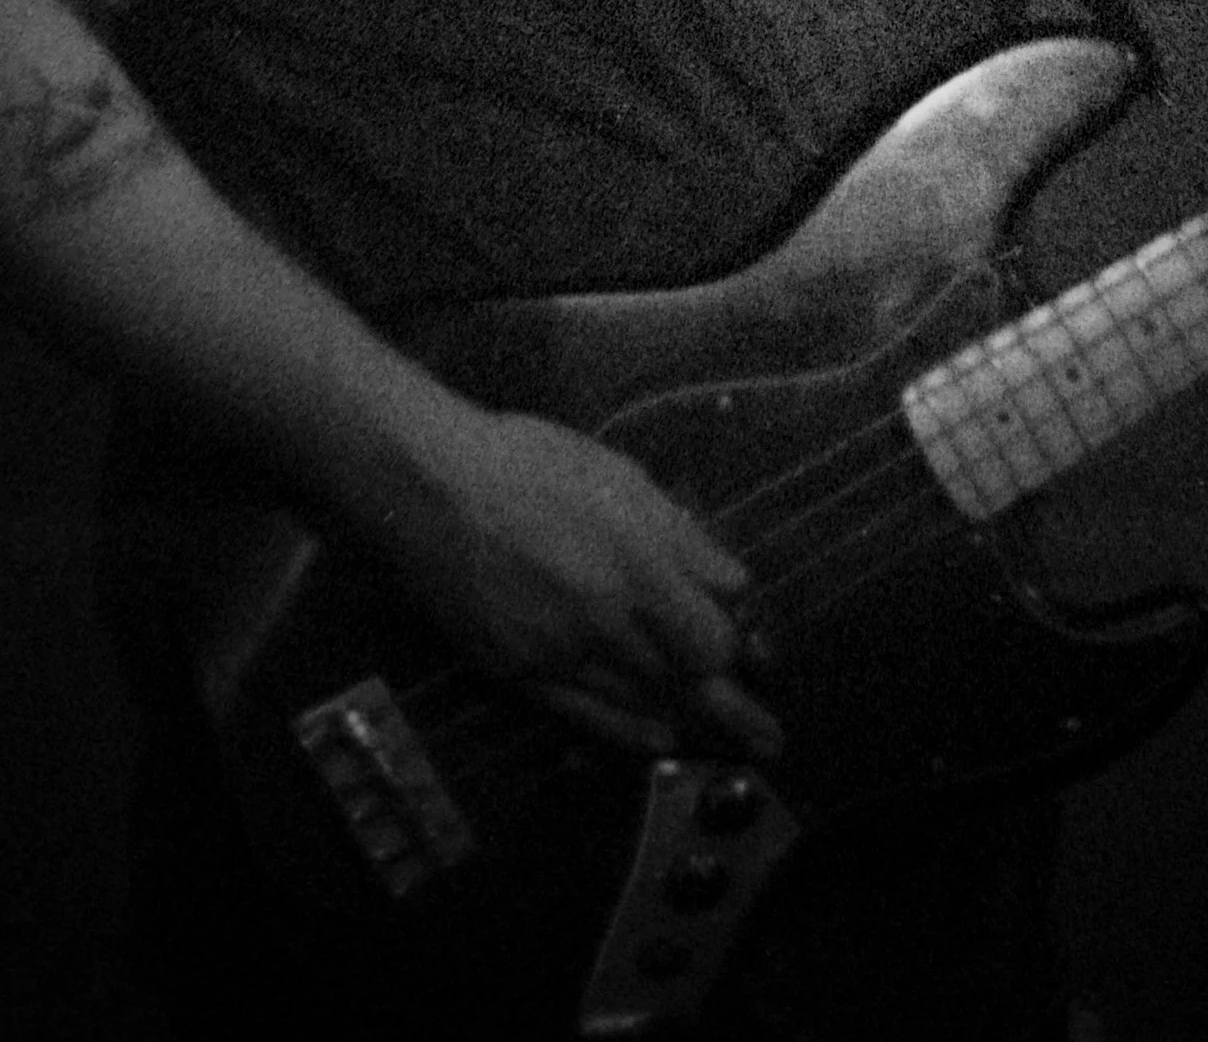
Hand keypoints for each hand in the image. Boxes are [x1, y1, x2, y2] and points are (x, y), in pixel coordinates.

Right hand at [348, 393, 783, 762]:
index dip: (738, 648)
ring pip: (642, 705)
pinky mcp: (520, 674)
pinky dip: (628, 732)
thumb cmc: (531, 465)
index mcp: (638, 564)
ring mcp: (561, 655)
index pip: (711, 638)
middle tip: (773, 740)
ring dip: (689, 724)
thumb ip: (683, 537)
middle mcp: (607, 621)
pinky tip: (657, 739)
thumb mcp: (622, 478)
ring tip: (728, 741)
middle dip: (736, 713)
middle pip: (687, 684)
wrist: (434, 489)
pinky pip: (586, 717)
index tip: (754, 651)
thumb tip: (734, 584)